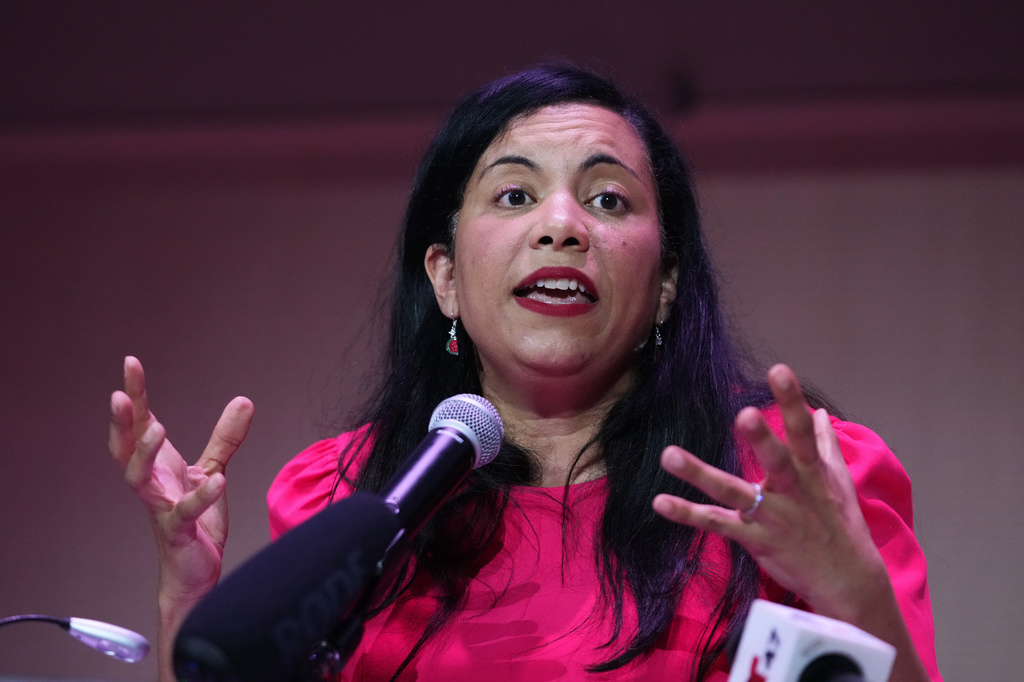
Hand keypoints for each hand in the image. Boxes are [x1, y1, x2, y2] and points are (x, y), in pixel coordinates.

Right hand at [108, 356, 252, 612]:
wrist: (196, 573)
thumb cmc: (197, 522)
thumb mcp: (214, 471)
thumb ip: (225, 437)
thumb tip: (244, 400)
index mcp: (158, 467)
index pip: (140, 424)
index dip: (135, 395)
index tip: (131, 363)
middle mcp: (153, 484)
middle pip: (125, 448)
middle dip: (121, 420)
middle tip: (118, 395)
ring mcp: (162, 507)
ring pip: (138, 480)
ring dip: (143, 454)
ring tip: (156, 429)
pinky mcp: (180, 532)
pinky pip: (185, 512)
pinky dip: (200, 496)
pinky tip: (215, 480)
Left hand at [652, 364, 886, 620]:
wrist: (846, 580)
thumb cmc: (840, 523)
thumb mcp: (838, 480)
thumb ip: (824, 444)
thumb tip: (819, 412)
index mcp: (811, 470)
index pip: (801, 431)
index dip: (792, 401)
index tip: (780, 370)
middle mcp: (791, 490)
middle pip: (775, 459)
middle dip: (762, 438)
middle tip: (744, 414)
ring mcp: (771, 516)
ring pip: (733, 492)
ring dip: (700, 473)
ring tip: (669, 454)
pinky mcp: (753, 539)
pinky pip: (716, 523)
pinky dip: (688, 513)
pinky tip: (660, 500)